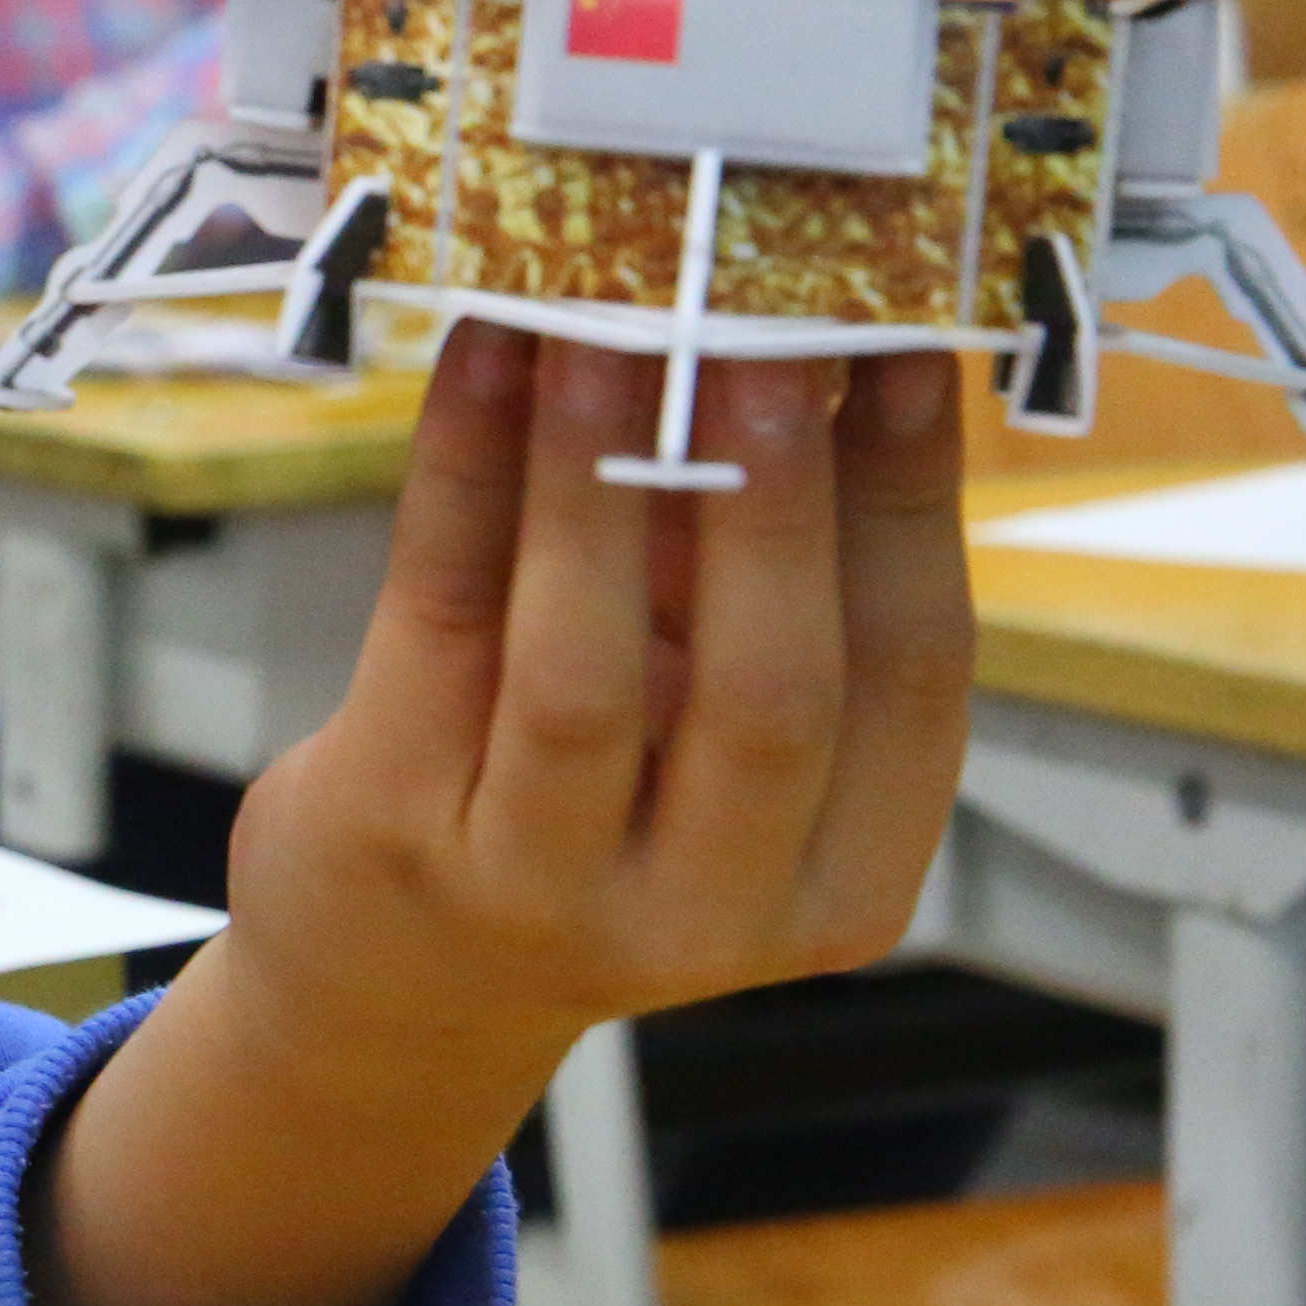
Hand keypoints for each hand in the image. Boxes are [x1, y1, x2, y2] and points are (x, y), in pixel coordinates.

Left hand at [32, 329, 970, 1305]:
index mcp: (839, 883)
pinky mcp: (393, 824)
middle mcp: (705, 908)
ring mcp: (537, 882)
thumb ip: (768, 575)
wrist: (396, 981)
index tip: (906, 345)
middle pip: (773, 694)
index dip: (911, 504)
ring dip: (600, 479)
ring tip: (608, 324)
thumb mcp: (714, 732)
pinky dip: (469, 475)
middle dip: (777, 500)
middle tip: (769, 333)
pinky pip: (441, 617)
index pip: (913, 682)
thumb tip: (809, 337)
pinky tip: (485, 359)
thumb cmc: (586, 810)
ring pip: (587, 669)